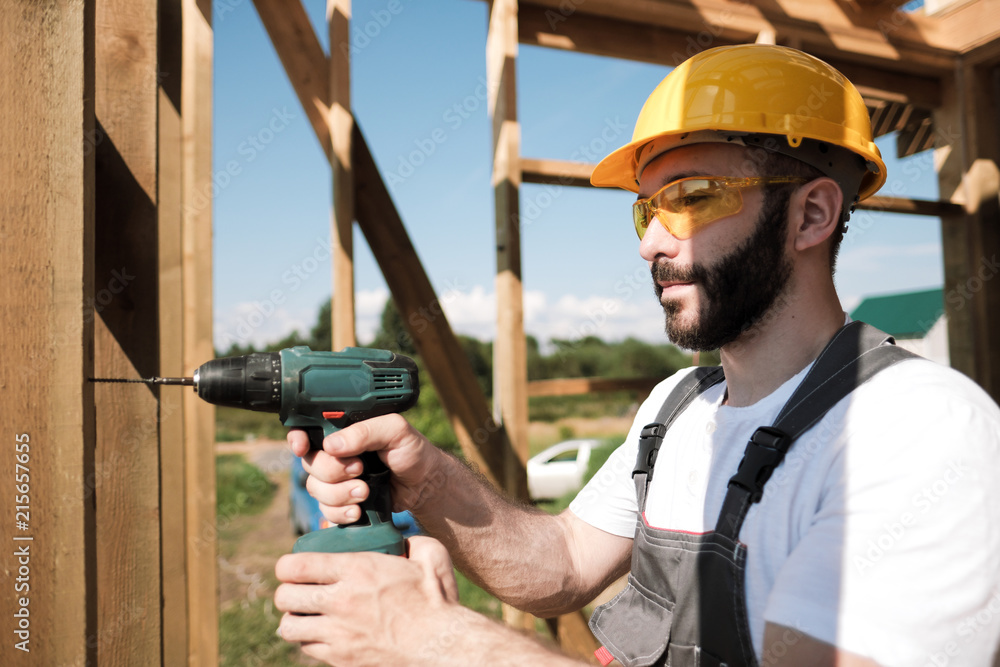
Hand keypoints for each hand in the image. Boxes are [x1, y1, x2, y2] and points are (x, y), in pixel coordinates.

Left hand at [274, 536, 460, 665]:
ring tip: (306, 613)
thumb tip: (402, 537)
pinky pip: (307, 648)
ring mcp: (339, 634)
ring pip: (289, 627)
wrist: (442, 646)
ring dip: (294, 618)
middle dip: (287, 591)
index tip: (293, 566)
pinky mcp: (342, 657)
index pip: (296, 566)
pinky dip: (309, 639)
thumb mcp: (430, 557)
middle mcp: (341, 601)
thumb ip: (413, 541)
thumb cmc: (437, 601)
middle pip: (285, 597)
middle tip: (298, 589)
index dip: (287, 565)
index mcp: (357, 571)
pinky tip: (324, 631)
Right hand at [288, 414, 445, 524]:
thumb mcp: (395, 430)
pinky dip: (341, 512)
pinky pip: (326, 510)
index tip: (302, 447)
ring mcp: (336, 480)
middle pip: (310, 464)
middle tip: (360, 469)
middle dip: (332, 471)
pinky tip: (359, 510)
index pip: (307, 430)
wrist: (424, 484)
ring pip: (315, 489)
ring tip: (365, 492)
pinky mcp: (342, 502)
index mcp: (343, 431)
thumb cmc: (412, 451)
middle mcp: (335, 454)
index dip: (298, 439)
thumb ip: (366, 431)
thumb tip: (331, 445)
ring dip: (339, 494)